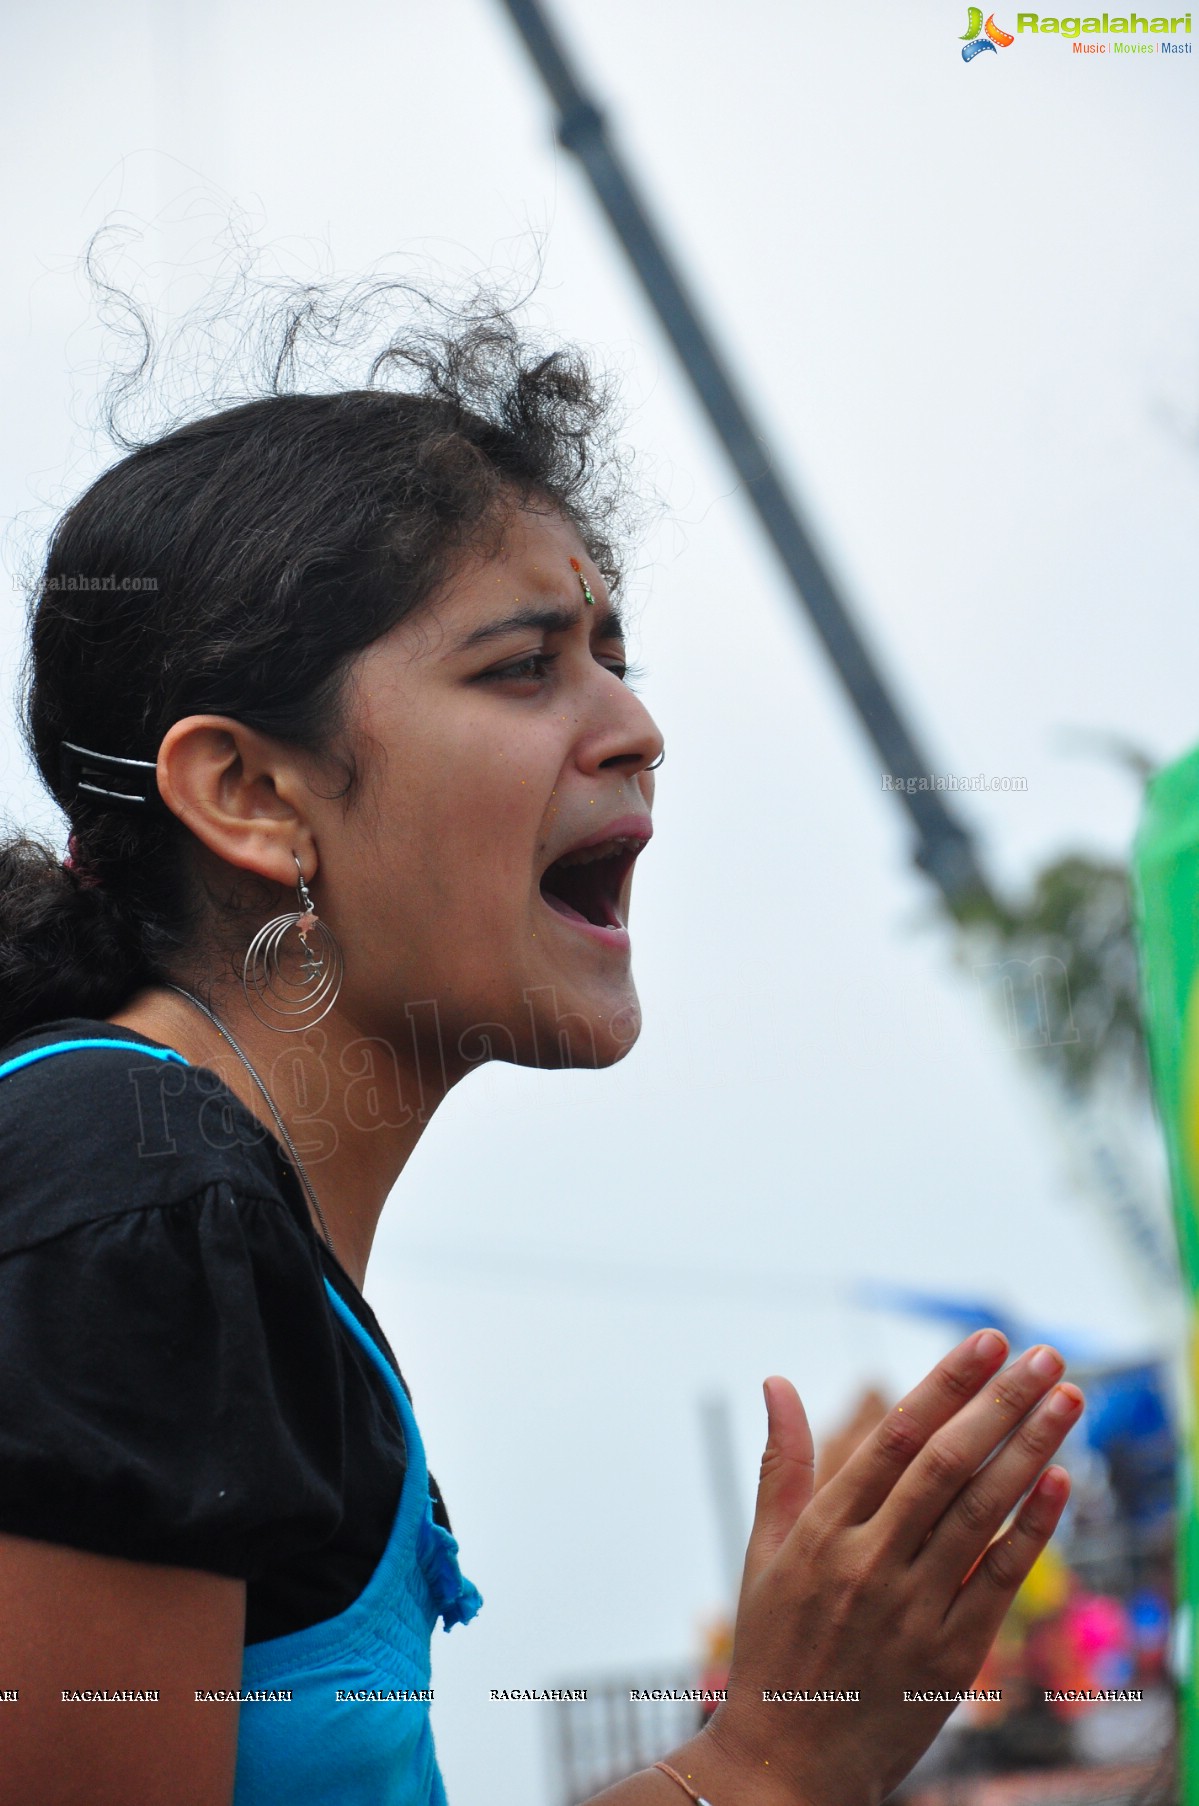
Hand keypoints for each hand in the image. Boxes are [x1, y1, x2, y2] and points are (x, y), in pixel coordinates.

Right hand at [703, 1331, 1081, 1805]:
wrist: (787, 1765)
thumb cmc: (776, 1648)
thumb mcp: (765, 1552)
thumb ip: (781, 1463)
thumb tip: (776, 1381)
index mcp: (823, 1532)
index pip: (895, 1438)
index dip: (946, 1385)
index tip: (987, 1341)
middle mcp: (869, 1564)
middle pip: (947, 1466)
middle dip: (1001, 1403)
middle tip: (1044, 1355)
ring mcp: (913, 1612)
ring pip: (982, 1515)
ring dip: (1031, 1450)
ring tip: (1067, 1400)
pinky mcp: (950, 1658)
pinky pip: (1000, 1581)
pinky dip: (1033, 1530)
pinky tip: (1060, 1483)